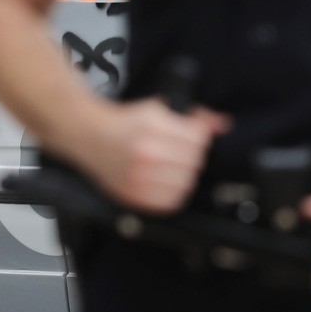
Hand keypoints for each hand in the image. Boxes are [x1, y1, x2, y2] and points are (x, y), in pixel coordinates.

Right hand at [77, 99, 229, 214]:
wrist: (89, 134)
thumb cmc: (125, 122)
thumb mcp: (161, 109)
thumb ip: (195, 118)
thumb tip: (221, 124)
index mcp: (155, 129)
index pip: (199, 139)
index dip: (199, 137)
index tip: (190, 137)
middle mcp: (147, 154)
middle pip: (195, 160)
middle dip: (192, 155)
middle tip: (180, 151)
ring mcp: (138, 177)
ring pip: (186, 182)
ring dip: (185, 174)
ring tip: (173, 166)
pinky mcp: (132, 195)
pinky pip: (169, 202)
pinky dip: (174, 194)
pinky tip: (167, 182)